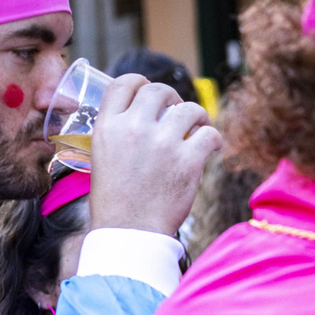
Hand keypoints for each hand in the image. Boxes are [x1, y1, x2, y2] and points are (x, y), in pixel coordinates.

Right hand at [88, 74, 221, 236]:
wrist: (130, 232)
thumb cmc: (116, 202)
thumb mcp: (101, 158)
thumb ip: (117, 135)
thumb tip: (139, 119)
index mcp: (107, 127)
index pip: (125, 83)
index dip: (141, 83)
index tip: (150, 92)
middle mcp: (134, 129)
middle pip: (159, 91)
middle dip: (172, 98)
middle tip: (177, 113)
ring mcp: (163, 143)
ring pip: (189, 109)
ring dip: (198, 116)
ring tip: (198, 128)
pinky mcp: (188, 160)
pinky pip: (210, 134)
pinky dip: (214, 138)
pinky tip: (210, 147)